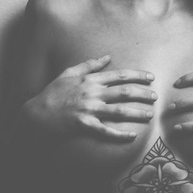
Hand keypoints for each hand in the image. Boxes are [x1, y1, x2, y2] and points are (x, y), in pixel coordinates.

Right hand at [22, 55, 156, 141]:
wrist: (36, 114)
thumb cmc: (52, 92)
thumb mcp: (69, 73)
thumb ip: (89, 64)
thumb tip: (107, 56)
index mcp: (90, 80)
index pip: (120, 75)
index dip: (138, 75)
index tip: (151, 77)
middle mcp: (92, 93)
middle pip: (124, 92)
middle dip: (143, 93)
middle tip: (156, 97)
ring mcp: (89, 110)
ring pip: (120, 111)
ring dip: (137, 112)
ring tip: (150, 115)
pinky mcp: (84, 125)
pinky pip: (106, 131)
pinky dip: (120, 134)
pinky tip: (132, 136)